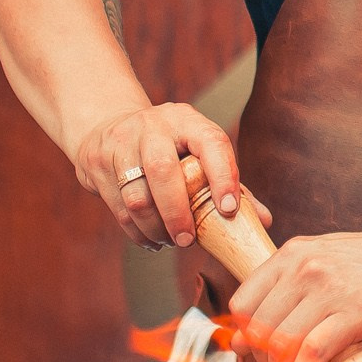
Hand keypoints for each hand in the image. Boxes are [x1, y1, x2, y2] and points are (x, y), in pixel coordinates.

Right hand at [74, 103, 240, 249]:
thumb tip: (263, 220)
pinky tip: (152, 240)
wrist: (108, 127)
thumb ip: (229, 182)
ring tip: (171, 241)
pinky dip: (138, 232)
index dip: (224, 177)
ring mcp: (120, 143)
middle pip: (162, 170)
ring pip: (137, 195)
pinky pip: (119, 208)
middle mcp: (152, 126)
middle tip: (188, 240)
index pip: (211, 142)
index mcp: (186, 120)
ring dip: (156, 228)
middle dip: (178, 212)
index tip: (230, 210)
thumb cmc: (168, 147)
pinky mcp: (98, 164)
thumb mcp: (197, 150)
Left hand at [225, 226, 361, 361]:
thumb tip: (243, 334)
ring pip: (281, 342)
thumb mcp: (324, 259)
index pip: (242, 301)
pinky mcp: (355, 314)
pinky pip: (312, 354)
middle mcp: (304, 268)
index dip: (243, 334)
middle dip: (260, 360)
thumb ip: (287, 287)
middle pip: (258, 327)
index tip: (255, 351)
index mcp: (293, 253)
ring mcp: (329, 290)